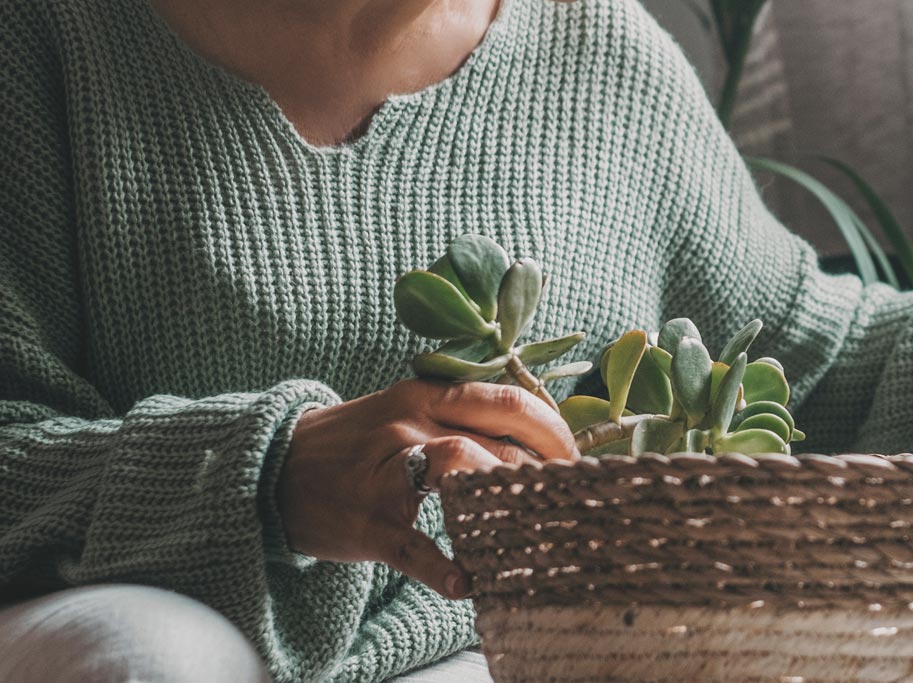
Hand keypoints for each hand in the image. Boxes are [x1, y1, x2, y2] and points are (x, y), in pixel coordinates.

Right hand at [275, 378, 579, 598]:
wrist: (272, 469)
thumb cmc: (355, 442)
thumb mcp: (404, 409)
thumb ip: (460, 414)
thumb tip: (533, 429)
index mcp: (426, 396)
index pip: (506, 399)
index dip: (552, 426)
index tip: (574, 453)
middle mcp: (410, 425)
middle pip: (495, 437)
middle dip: (543, 467)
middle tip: (568, 492)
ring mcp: (386, 473)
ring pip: (457, 470)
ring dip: (504, 498)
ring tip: (534, 524)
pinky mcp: (369, 523)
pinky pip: (411, 546)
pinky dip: (440, 567)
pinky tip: (465, 582)